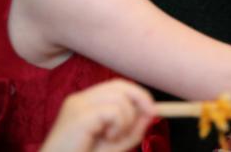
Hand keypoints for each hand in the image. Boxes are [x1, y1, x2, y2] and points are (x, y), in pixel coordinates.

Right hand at [39, 80, 153, 151]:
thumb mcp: (115, 144)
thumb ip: (133, 129)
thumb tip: (152, 111)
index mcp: (85, 103)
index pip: (116, 87)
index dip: (138, 94)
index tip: (153, 109)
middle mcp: (79, 99)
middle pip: (119, 85)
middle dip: (141, 99)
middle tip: (150, 116)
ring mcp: (78, 105)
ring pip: (120, 98)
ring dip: (127, 120)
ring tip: (114, 138)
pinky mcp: (80, 115)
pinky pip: (114, 110)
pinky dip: (119, 125)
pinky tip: (108, 139)